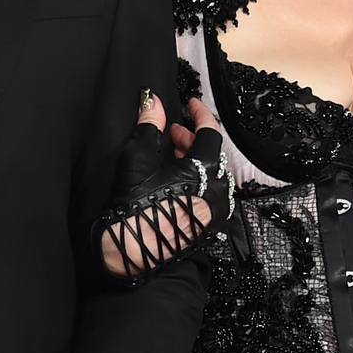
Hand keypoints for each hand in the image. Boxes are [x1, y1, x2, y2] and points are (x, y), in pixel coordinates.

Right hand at [99, 93, 226, 281]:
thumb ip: (150, 125)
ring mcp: (216, 209)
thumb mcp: (139, 157)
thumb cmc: (137, 207)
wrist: (133, 251)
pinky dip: (197, 180)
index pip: (211, 131)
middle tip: (174, 132)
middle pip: (212, 153)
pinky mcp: (208, 223)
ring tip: (173, 155)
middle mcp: (219, 189)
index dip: (200, 114)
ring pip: (212, 174)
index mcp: (207, 170)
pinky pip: (210, 193)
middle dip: (192, 138)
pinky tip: (178, 179)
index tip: (192, 105)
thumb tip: (152, 101)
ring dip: (194, 159)